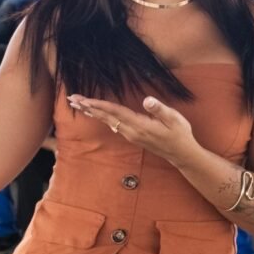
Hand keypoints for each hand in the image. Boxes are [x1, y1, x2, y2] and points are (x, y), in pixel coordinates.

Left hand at [66, 94, 197, 165]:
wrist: (182, 154)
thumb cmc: (180, 134)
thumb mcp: (174, 119)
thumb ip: (159, 109)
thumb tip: (147, 100)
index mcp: (139, 125)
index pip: (115, 112)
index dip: (99, 105)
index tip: (84, 99)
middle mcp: (131, 131)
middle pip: (105, 117)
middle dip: (88, 107)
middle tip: (71, 99)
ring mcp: (130, 135)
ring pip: (107, 121)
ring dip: (92, 112)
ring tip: (78, 105)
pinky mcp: (132, 136)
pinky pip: (112, 124)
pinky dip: (101, 117)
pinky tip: (96, 114)